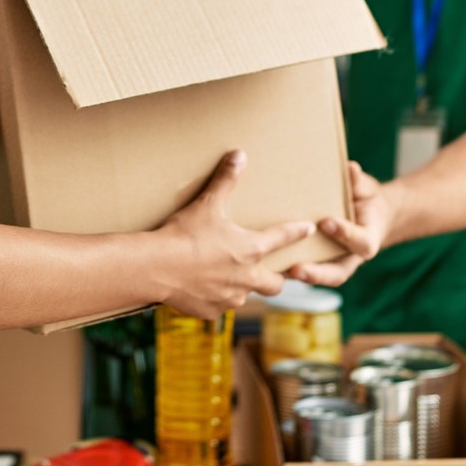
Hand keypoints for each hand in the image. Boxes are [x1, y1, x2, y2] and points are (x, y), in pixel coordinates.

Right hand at [156, 151, 313, 318]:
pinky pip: (220, 306)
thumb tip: (239, 154)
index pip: (283, 239)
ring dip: (243, 288)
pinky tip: (203, 289)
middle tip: (274, 273)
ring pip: (246, 296)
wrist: (157, 268)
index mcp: (250, 249)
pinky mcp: (211, 311)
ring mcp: (229, 297)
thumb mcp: (207, 204)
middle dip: (277, 278)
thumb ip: (225, 180)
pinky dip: (216, 298)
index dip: (297, 232)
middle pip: (275, 284)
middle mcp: (246, 277)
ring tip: (231, 280)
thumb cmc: (184, 233)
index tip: (309, 229)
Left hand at [288, 162, 399, 287]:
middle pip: (337, 274)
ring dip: (298, 277)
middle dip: (317, 274)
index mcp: (367, 240)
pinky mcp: (318, 261)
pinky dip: (287, 270)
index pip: (361, 243)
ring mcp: (334, 262)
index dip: (346, 234)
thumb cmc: (365, 199)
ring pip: (319, 277)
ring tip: (277, 273)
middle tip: (297, 269)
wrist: (367, 215)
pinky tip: (267, 265)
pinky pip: (304, 269)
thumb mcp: (366, 189)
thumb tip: (350, 167)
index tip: (326, 221)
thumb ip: (358, 182)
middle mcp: (350, 257)